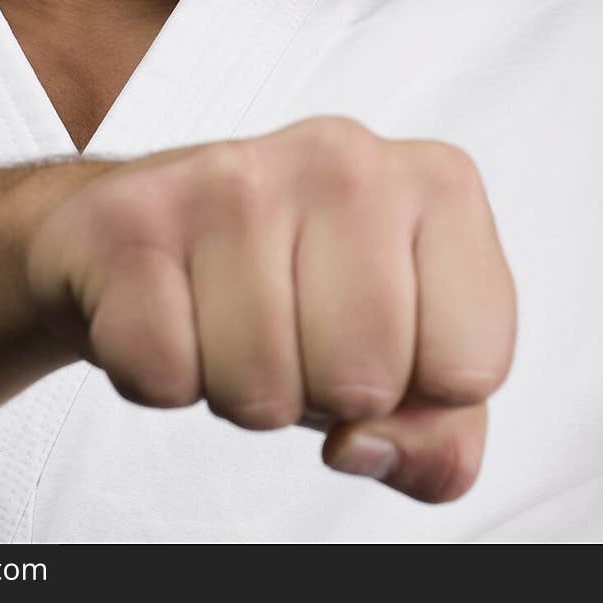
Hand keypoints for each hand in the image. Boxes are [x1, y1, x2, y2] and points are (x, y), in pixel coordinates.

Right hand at [25, 115, 515, 503]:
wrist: (147, 231)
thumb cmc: (292, 287)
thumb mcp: (404, 359)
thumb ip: (441, 434)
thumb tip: (366, 445)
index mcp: (435, 184)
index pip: (469, 369)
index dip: (415, 394)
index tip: (376, 343)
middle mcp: (342, 157)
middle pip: (364, 379)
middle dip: (319, 395)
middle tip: (291, 336)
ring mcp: (232, 175)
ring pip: (259, 388)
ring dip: (236, 390)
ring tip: (227, 323)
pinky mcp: (134, 215)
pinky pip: (164, 374)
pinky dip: (161, 378)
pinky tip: (171, 312)